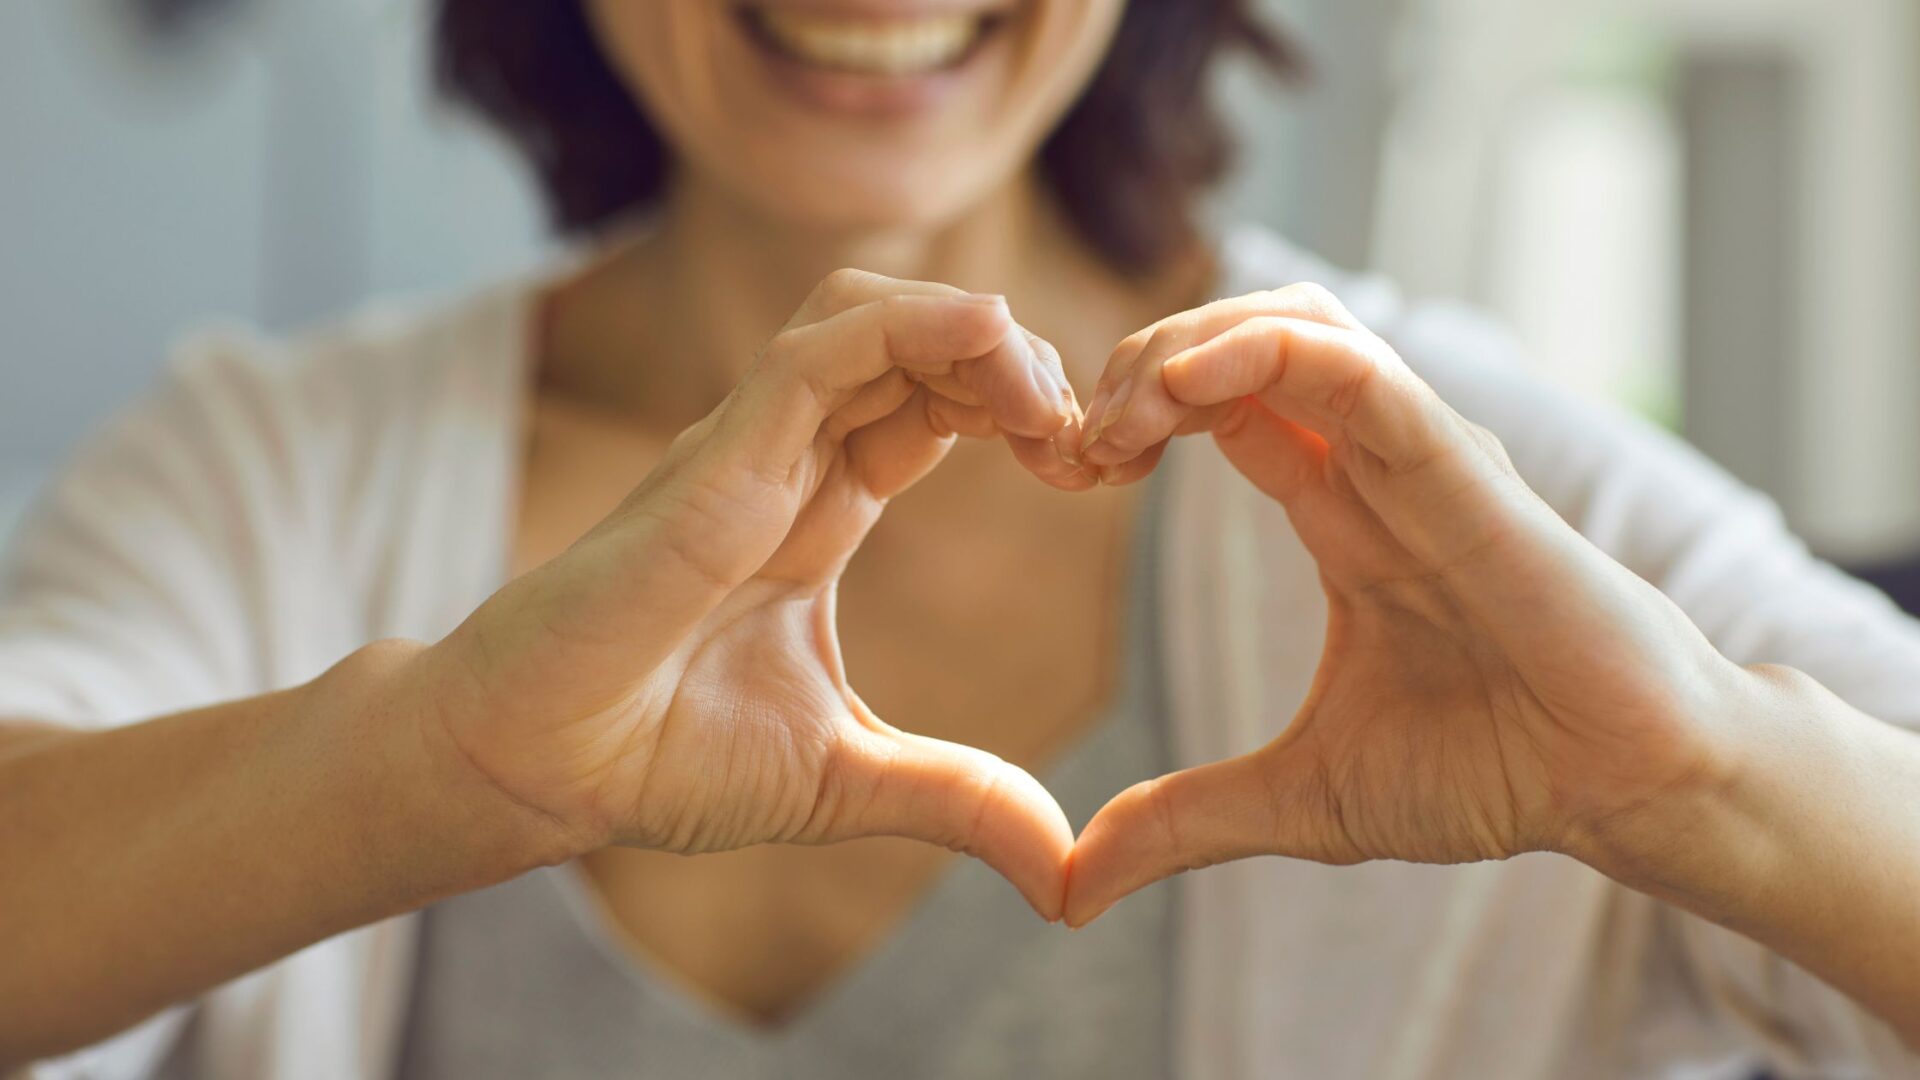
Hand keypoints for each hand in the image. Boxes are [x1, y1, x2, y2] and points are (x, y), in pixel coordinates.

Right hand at [423, 270, 1088, 917]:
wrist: (535, 770)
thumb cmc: (656, 758)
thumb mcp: (847, 780)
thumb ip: (958, 799)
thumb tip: (1065, 873)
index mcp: (820, 511)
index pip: (936, 406)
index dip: (1021, 411)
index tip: (1094, 469)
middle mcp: (790, 460)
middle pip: (919, 343)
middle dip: (1019, 364)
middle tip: (1089, 439)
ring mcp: (750, 448)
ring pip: (870, 316)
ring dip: (974, 332)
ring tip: (1046, 401)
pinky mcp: (716, 457)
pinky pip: (820, 349)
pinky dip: (911, 325)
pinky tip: (989, 340)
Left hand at [1064, 284, 1744, 923]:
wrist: (1622, 790)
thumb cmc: (1494, 772)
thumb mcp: (1300, 799)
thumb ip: (1182, 823)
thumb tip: (1069, 892)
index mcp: (1338, 513)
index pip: (1218, 405)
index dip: (1129, 416)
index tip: (1064, 470)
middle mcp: (1374, 466)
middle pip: (1241, 340)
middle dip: (1138, 362)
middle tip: (1072, 441)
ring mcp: (1419, 455)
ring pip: (1295, 325)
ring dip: (1185, 344)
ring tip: (1118, 415)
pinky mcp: (1462, 469)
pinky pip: (1358, 372)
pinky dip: (1262, 354)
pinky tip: (1181, 387)